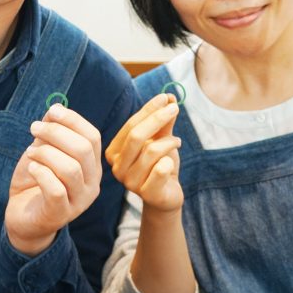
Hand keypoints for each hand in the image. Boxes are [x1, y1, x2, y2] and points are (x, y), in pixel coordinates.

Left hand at [5, 104, 102, 255]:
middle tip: (34, 128)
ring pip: (70, 169)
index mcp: (92, 166)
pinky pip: (55, 189)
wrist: (23, 218)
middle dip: (56, 133)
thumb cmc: (36, 182)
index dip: (73, 120)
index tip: (51, 111)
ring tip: (30, 151)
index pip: (92, 136)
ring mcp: (78, 202)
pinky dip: (41, 173)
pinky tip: (31, 167)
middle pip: (83, 149)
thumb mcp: (44, 151)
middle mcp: (91, 184)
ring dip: (46, 153)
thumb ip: (52, 131)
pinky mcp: (60, 214)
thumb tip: (55, 109)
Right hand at [105, 93, 181, 212]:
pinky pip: (161, 169)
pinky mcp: (146, 194)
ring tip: (177, 141)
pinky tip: (171, 163)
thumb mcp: (160, 139)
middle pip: (136, 136)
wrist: (166, 195)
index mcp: (114, 151)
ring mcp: (129, 182)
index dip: (148, 110)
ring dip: (169, 142)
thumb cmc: (159, 164)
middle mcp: (117, 167)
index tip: (165, 98)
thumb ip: (163, 121)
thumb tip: (169, 97)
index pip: (130, 125)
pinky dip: (170, 161)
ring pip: (151, 150)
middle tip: (175, 108)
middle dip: (157, 118)